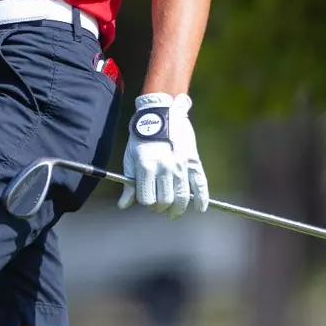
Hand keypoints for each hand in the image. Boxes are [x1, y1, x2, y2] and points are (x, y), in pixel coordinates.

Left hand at [118, 92, 209, 216]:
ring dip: (177, 209)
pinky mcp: (194, 162)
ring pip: (181, 198)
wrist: (162, 113)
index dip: (145, 202)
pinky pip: (201, 185)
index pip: (146, 199)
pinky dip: (202, 200)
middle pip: (164, 201)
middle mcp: (165, 168)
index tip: (146, 199)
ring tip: (174, 212)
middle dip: (159, 207)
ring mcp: (182, 166)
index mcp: (147, 167)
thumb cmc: (142, 136)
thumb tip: (124, 205)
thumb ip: (129, 184)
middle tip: (159, 205)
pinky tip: (199, 209)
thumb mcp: (130, 158)